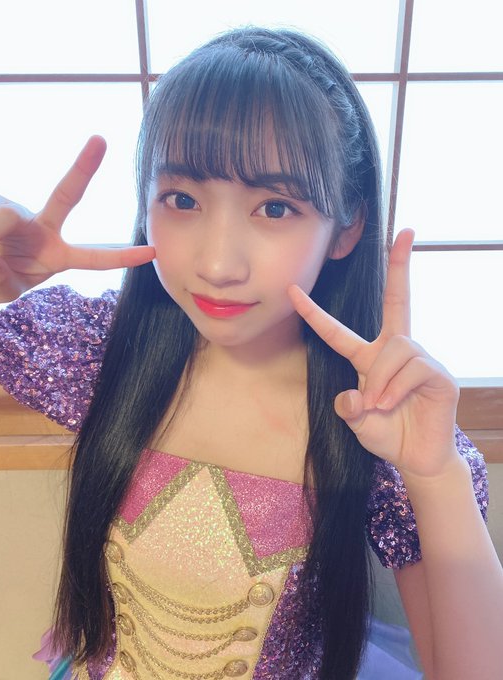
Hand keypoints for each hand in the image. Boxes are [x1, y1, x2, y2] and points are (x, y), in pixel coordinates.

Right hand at [0, 136, 154, 302]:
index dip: (122, 257)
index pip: (94, 257)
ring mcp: (14, 214)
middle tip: (100, 140)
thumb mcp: (5, 288)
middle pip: (66, 195)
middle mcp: (41, 228)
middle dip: (84, 168)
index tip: (151, 252)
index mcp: (56, 254)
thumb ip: (3, 281)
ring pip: (3, 222)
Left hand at [288, 229, 459, 478]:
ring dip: (381, 380)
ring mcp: (421, 359)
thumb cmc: (385, 435)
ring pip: (395, 349)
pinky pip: (413, 368)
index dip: (314, 313)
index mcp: (368, 358)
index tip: (293, 289)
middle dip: (401, 265)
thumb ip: (347, 408)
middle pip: (398, 301)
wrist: (416, 459)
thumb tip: (356, 395)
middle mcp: (396, 350)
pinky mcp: (439, 375)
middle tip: (407, 231)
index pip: (338, 332)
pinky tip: (393, 404)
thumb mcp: (355, 421)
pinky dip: (396, 389)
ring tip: (379, 405)